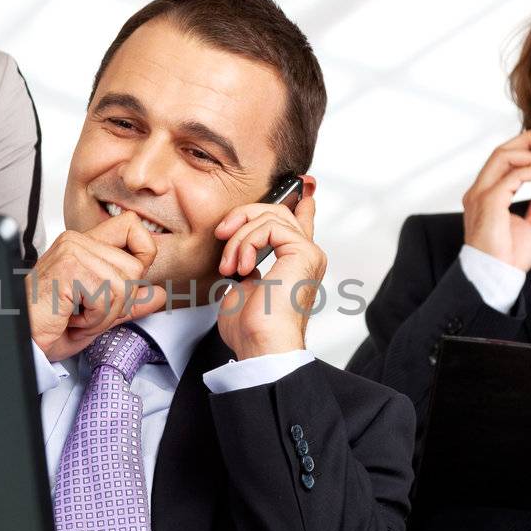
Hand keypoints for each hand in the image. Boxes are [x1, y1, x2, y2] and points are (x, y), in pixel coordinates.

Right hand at [26, 211, 168, 361]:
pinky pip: (107, 297)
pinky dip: (93, 318)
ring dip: (104, 314)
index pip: (131, 225)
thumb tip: (159, 294)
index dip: (143, 253)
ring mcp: (72, 252)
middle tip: (87, 312)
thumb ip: (129, 302)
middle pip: (135, 267)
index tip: (127, 282)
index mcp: (83, 245)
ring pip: (124, 286)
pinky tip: (71, 318)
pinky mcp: (70, 268)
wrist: (19, 339)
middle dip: (118, 303)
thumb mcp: (97, 315)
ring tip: (77, 316)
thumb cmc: (46, 326)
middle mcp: (77, 241)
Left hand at [213, 185, 324, 358]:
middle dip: (243, 217)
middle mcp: (306, 255)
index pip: (301, 224)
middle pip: (277, 212)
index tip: (304, 185)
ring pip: (270, 215)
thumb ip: (247, 267)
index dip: (301, 202)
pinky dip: (248, 242)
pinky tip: (242, 266)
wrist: (261, 344)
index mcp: (294, 264)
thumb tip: (245, 257)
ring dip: (239, 237)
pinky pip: (270, 227)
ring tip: (229, 265)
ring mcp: (307, 252)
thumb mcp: (242, 289)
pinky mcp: (304, 251)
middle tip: (222, 235)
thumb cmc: (250, 328)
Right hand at [462, 131, 530, 271]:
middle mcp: (478, 191)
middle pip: (500, 150)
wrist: (498, 276)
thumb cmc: (508, 257)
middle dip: (528, 141)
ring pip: (503, 156)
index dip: (524, 147)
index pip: (501, 159)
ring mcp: (480, 195)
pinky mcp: (489, 202)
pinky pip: (513, 176)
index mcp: (485, 195)